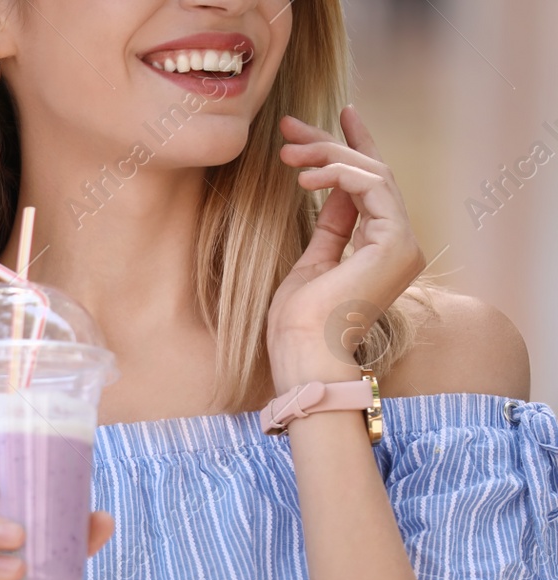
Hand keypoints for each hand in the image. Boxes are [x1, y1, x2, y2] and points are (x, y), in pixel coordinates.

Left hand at [266, 106, 426, 390]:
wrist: (301, 352)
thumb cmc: (297, 322)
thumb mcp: (312, 262)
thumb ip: (330, 226)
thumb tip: (330, 188)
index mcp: (382, 250)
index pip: (371, 186)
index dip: (353, 148)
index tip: (334, 117)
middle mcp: (401, 244)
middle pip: (371, 174)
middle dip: (329, 144)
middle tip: (288, 126)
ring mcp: (403, 243)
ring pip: (373, 174)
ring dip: (326, 156)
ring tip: (286, 154)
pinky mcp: (397, 243)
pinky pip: (373, 188)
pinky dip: (338, 175)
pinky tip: (303, 178)